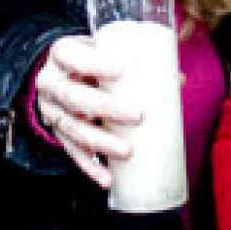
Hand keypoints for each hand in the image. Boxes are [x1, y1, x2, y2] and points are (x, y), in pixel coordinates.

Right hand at [34, 34, 139, 185]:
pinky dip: (90, 167)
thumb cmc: (90, 59)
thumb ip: (138, 60)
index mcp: (61, 54)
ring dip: (101, 142)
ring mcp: (52, 111)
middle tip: (138, 116)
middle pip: (73, 96)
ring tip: (128, 151)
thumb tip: (179, 80)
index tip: (123, 72)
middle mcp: (51, 83)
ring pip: (72, 128)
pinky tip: (108, 179)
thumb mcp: (104, 51)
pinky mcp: (57, 133)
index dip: (94, 64)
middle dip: (106, 108)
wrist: (60, 74)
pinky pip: (72, 152)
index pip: (72, 56)